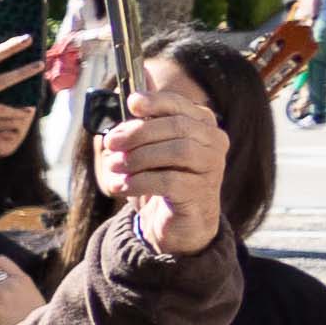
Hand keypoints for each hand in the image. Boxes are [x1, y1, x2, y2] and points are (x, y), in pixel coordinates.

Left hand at [94, 53, 230, 251]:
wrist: (174, 223)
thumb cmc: (160, 180)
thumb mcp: (146, 150)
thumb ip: (137, 129)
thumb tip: (124, 106)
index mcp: (202, 125)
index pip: (181, 105)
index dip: (156, 101)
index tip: (132, 102)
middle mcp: (213, 142)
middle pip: (177, 126)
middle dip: (138, 132)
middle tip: (112, 142)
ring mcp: (211, 168)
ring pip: (176, 151)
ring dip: (138, 157)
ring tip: (114, 166)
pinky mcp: (201, 193)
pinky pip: (169, 181)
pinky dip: (139, 181)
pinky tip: (121, 186)